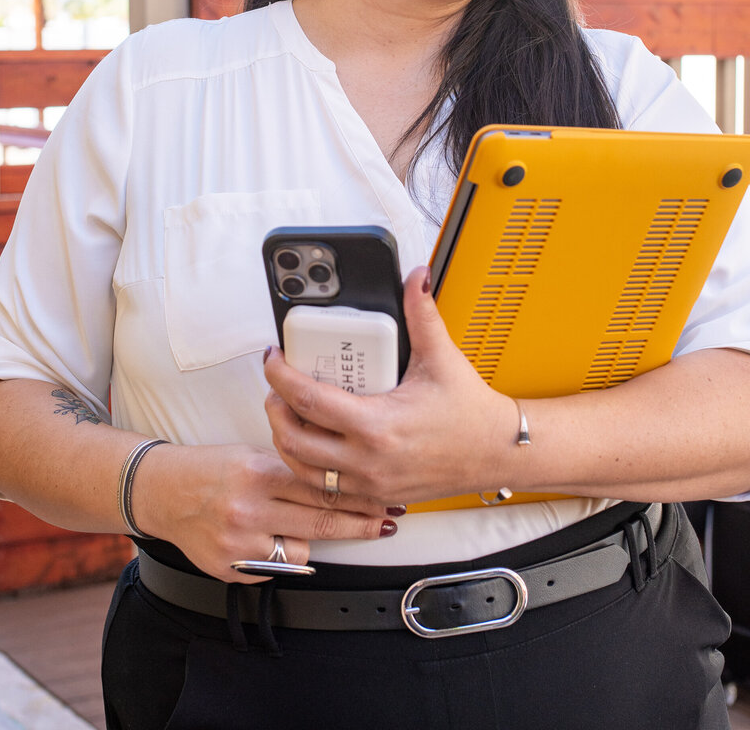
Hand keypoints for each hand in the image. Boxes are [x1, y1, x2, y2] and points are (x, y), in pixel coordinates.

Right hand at [130, 441, 397, 583]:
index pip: (322, 488)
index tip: (384, 499)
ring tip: (300, 523)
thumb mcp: (254, 455)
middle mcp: (250, 509)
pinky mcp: (230, 569)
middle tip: (388, 523)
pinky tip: (265, 537)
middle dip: (361, 524)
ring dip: (311, 539)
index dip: (359, 496)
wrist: (163, 491)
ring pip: (301, 550)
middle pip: (322, 523)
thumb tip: (339, 485)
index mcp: (259, 473)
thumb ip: (292, 474)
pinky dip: (278, 554)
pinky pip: (274, 568)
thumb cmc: (214, 468)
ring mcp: (239, 544)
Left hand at [264, 267, 516, 504]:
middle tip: (277, 386)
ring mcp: (369, 483)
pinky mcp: (375, 495)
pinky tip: (312, 444)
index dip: (281, 376)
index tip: (275, 358)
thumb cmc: (471, 412)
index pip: (309, 400)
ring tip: (289, 413)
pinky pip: (325, 488)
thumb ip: (422, 314)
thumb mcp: (442, 358)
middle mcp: (367, 460)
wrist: (498, 452)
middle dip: (275, 409)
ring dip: (286, 440)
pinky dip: (308, 466)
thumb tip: (415, 278)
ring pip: (303, 469)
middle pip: (293, 439)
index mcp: (377, 425)